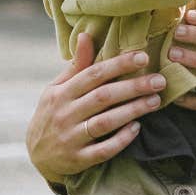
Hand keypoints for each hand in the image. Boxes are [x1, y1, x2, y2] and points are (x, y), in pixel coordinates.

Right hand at [25, 33, 165, 182]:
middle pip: (103, 97)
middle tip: (159, 81)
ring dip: (132, 111)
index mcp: (61, 93)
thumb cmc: (53, 113)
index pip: (93, 74)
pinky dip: (120, 140)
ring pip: (105, 122)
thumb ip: (76, 66)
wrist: (36, 154)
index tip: (143, 57)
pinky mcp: (78, 159)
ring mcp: (70, 138)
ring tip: (155, 101)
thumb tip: (86, 35)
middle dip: (133, 87)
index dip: (119, 65)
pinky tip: (137, 129)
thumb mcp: (57, 89)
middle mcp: (64, 114)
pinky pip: (102, 150)